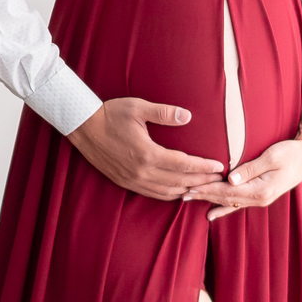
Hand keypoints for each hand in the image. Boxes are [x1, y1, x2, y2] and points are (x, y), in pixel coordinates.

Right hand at [67, 98, 223, 200]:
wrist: (83, 127)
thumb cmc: (111, 114)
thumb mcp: (138, 108)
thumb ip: (164, 113)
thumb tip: (187, 116)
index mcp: (147, 153)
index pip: (184, 164)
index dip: (203, 167)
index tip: (218, 166)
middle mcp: (141, 171)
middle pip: (180, 181)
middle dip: (201, 180)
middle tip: (218, 178)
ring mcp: (133, 179)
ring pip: (168, 191)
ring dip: (188, 189)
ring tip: (204, 186)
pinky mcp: (126, 182)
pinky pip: (153, 194)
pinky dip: (170, 194)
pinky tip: (180, 190)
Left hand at [195, 131, 301, 219]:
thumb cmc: (291, 153)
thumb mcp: (272, 156)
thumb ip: (251, 168)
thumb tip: (230, 178)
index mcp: (260, 190)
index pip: (227, 191)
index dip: (207, 189)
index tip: (190, 187)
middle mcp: (259, 198)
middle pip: (225, 199)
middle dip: (203, 196)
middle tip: (182, 194)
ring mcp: (259, 199)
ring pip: (229, 202)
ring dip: (209, 201)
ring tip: (189, 200)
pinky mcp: (259, 195)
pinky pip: (237, 204)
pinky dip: (223, 208)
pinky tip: (211, 213)